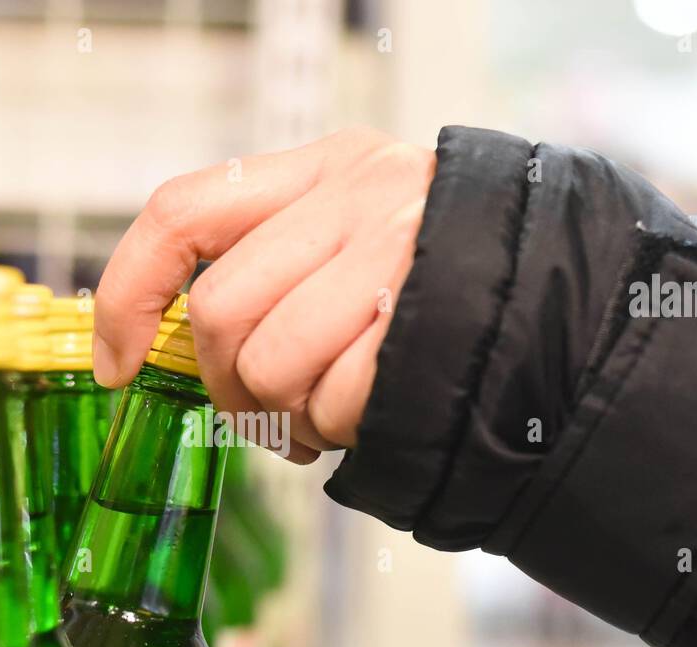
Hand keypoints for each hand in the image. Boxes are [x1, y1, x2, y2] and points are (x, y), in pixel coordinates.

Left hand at [93, 127, 434, 463]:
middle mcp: (357, 193)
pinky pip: (330, 399)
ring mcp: (395, 251)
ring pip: (270, 364)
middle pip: (222, 312)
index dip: (129, 293)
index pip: (182, 212)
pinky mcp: (424, 319)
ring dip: (287, 415)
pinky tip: (367, 414)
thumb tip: (174, 341)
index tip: (119, 363)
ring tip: (324, 415)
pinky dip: (337, 429)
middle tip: (264, 412)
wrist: (577, 299)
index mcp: (322, 166)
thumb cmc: (450, 283)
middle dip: (230, 388)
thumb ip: (276, 263)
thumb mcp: (358, 237)